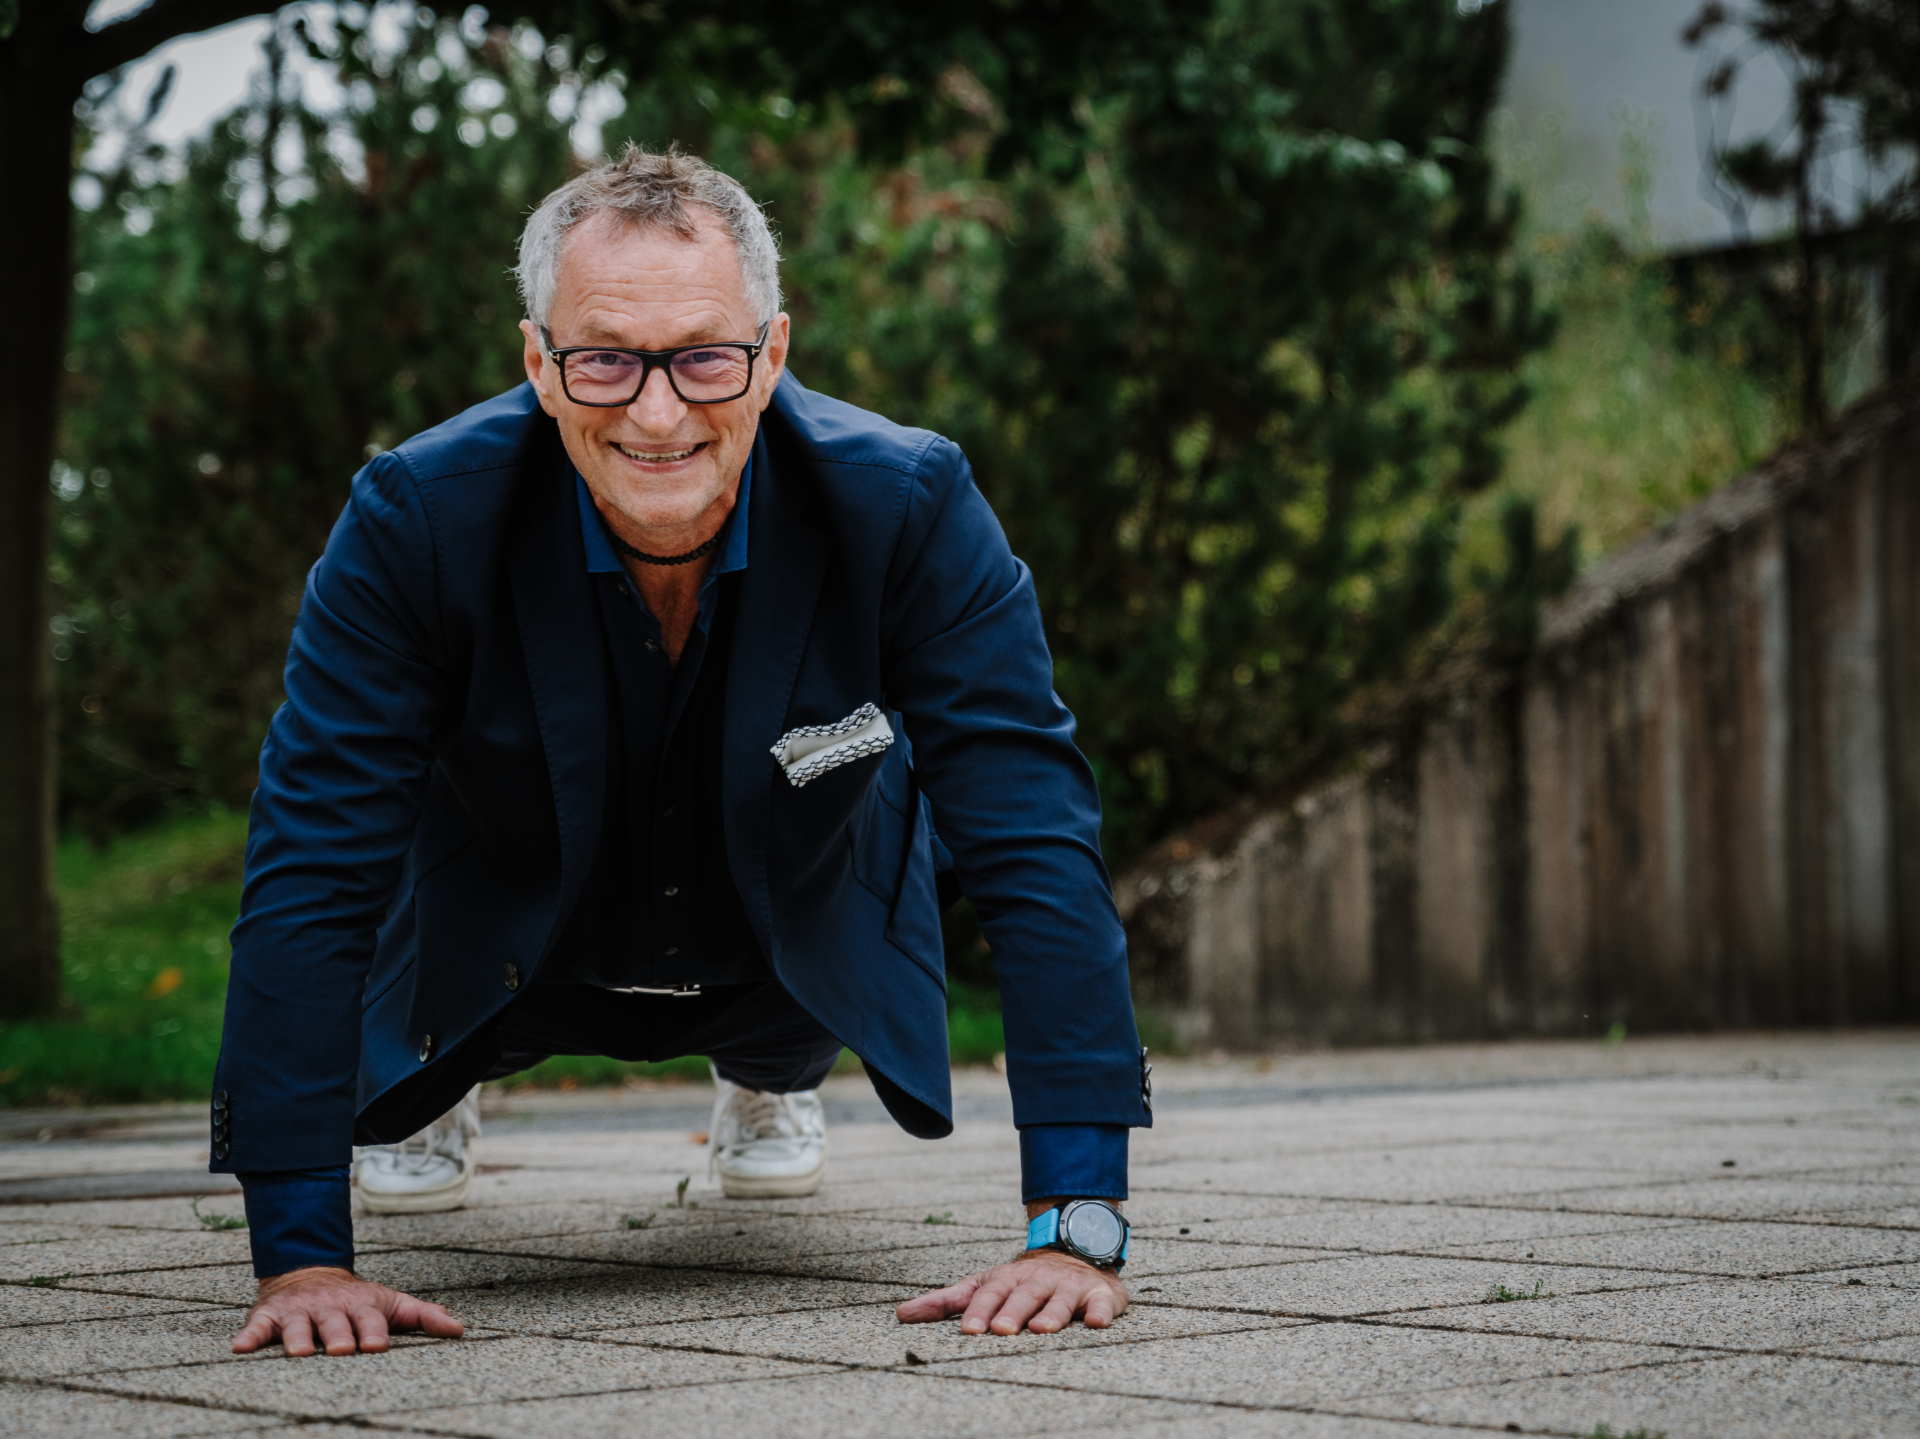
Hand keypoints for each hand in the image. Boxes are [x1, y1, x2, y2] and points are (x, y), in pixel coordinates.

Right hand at [232, 1265, 464, 1356]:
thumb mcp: (393, 1304)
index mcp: (361, 1305)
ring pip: (298, 1326)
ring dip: (299, 1337)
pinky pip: (257, 1327)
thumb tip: (460, 1330)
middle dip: (338, 1335)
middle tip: (343, 1349)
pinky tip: (240, 1348)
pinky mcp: (270, 1316)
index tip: (377, 1345)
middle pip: (335, 1322)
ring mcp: (299, 1311)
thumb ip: (424, 1316)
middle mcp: (330, 1306)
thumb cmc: (358, 1301)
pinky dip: (249, 1335)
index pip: (370, 1319)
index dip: (374, 1331)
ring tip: (300, 1353)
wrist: (311, 1272)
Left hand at [896, 1248, 1127, 1334]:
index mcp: (1007, 1280)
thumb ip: (945, 1301)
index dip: (979, 1311)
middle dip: (1012, 1312)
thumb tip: (900, 1314)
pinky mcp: (1100, 1294)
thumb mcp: (983, 1284)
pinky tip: (1097, 1323)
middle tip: (1001, 1330)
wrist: (1075, 1247)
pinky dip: (1101, 1312)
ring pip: (1060, 1300)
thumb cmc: (1021, 1280)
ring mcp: (1069, 1286)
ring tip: (1042, 1329)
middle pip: (1023, 1296)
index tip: (969, 1330)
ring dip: (1052, 1313)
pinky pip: (1103, 1303)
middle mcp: (1037, 1280)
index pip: (990, 1294)